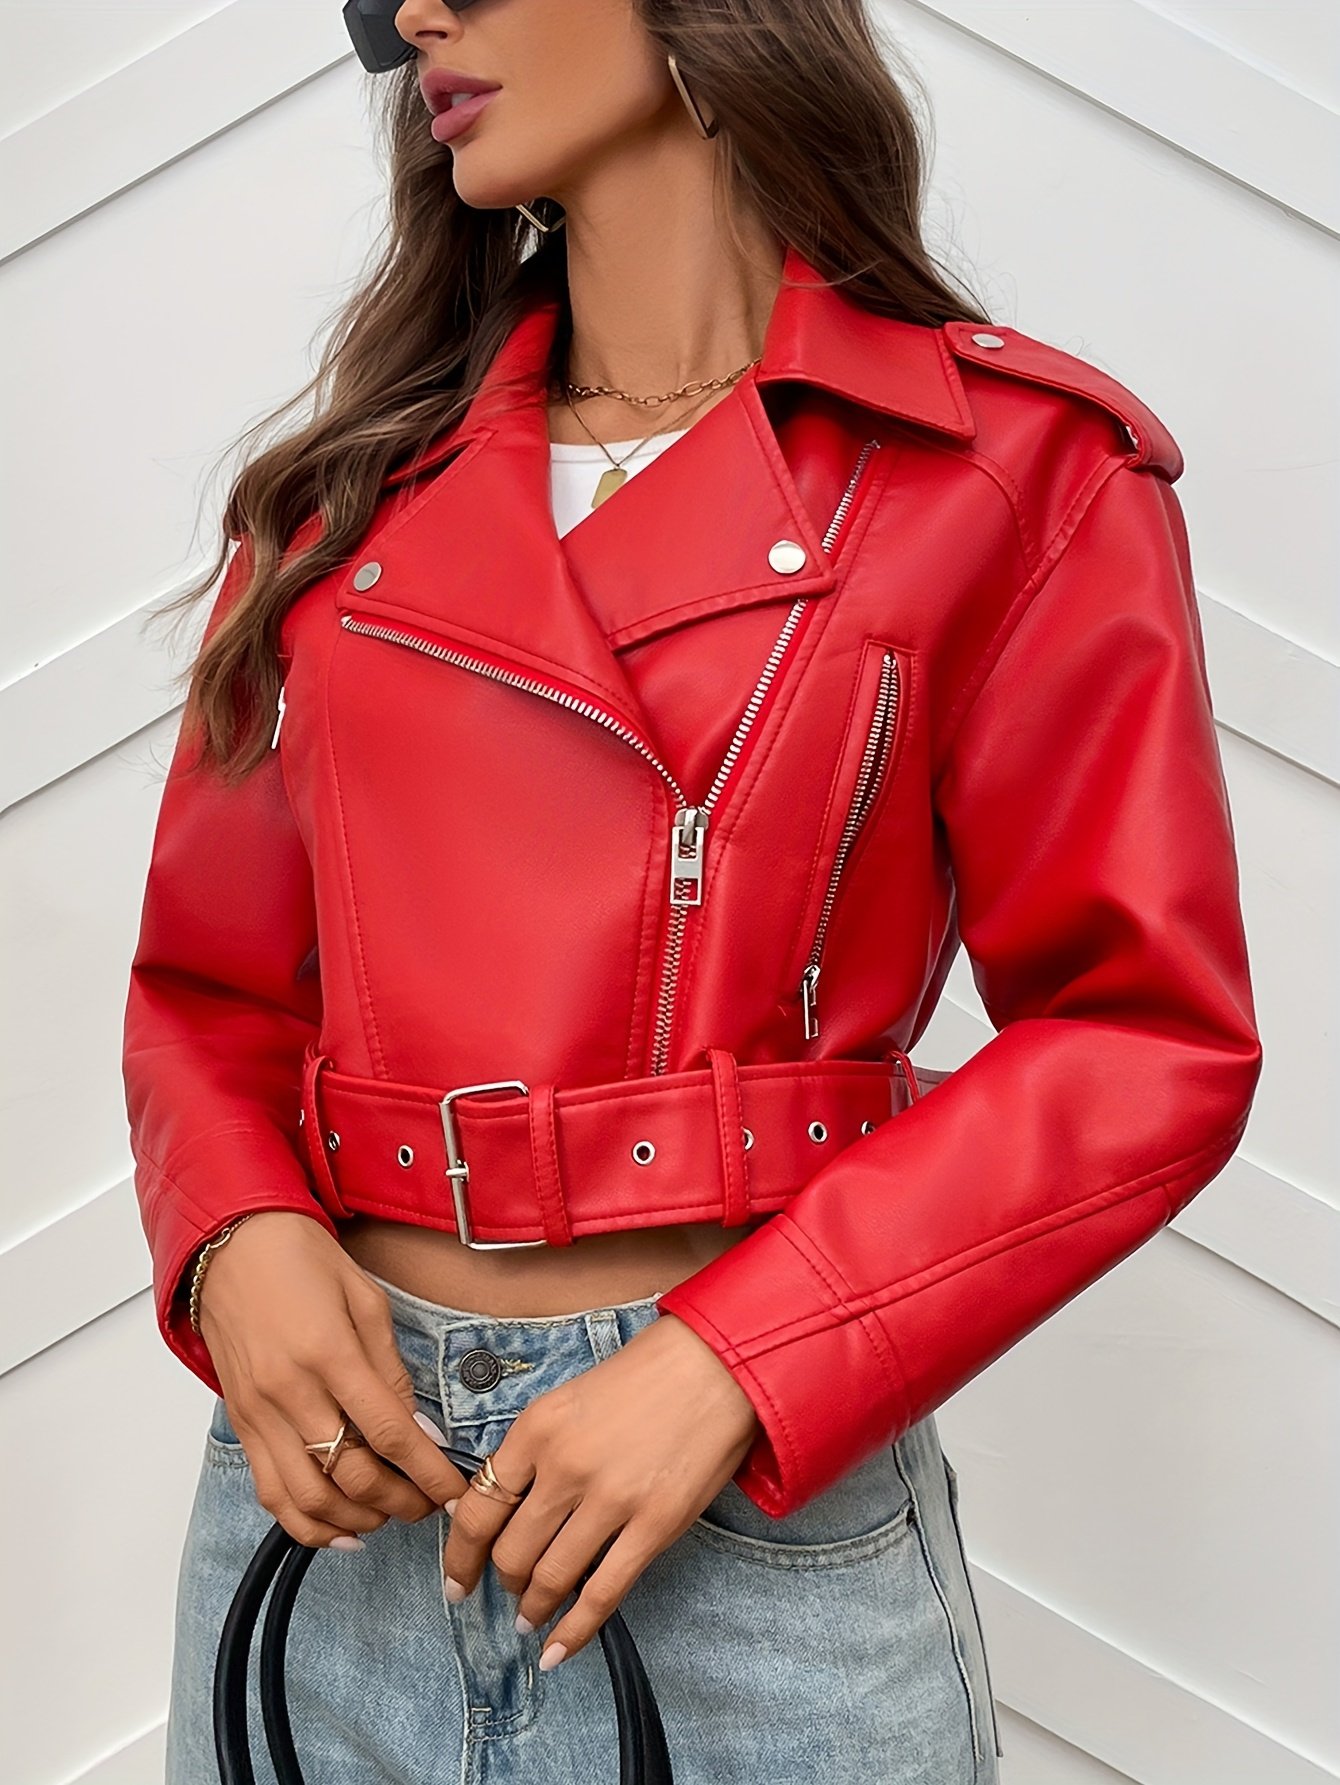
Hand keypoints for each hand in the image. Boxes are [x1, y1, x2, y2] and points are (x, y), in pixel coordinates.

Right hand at [196, 1211, 468, 1546]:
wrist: (231, 1245)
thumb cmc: (301, 1260)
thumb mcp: (365, 1299)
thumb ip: (391, 1369)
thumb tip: (418, 1429)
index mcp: (329, 1354)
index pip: (389, 1433)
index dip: (429, 1473)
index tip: (456, 1494)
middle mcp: (290, 1392)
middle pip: (351, 1476)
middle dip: (400, 1501)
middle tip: (428, 1504)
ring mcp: (260, 1414)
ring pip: (309, 1498)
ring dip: (357, 1519)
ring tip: (389, 1514)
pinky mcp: (242, 1424)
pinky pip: (271, 1492)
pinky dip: (306, 1522)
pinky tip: (341, 1528)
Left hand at [440, 1310, 759, 1666]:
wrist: (714, 1365)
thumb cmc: (642, 1376)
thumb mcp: (569, 1399)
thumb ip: (533, 1449)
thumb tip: (498, 1500)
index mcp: (537, 1428)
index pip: (477, 1508)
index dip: (459, 1555)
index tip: (457, 1579)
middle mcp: (565, 1467)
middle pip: (510, 1550)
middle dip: (503, 1580)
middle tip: (508, 1589)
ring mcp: (610, 1500)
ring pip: (550, 1578)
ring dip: (533, 1607)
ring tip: (530, 1617)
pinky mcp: (653, 1526)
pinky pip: (602, 1594)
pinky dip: (574, 1632)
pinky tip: (557, 1651)